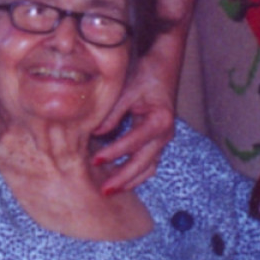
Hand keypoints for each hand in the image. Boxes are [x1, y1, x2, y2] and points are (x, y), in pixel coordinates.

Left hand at [91, 51, 175, 191]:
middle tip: (103, 190)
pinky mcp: (159, 140)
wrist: (164, 68)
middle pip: (144, 163)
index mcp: (160, 120)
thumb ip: (113, 113)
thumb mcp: (127, 90)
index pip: (133, 142)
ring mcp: (164, 139)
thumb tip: (95, 133)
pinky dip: (135, 173)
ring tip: (110, 191)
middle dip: (123, 178)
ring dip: (130, 181)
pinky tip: (120, 181)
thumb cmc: (146, 75)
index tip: (94, 161)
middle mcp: (165, 133)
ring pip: (148, 168)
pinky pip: (149, 163)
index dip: (113, 153)